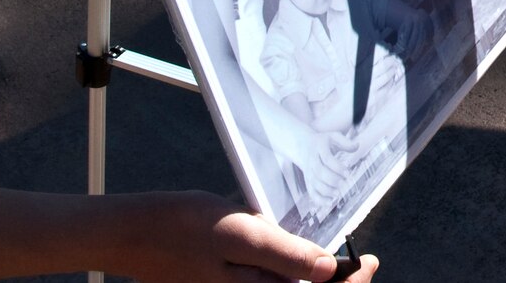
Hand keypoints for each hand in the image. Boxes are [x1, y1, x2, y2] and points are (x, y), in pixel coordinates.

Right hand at [115, 191, 378, 281]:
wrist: (134, 234)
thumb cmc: (182, 228)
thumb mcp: (240, 232)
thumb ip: (284, 253)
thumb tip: (329, 269)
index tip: (371, 262)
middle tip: (362, 263)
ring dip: (313, 281)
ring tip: (331, 260)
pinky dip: (289, 276)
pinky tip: (296, 258)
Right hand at [303, 134, 358, 213]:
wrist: (302, 146)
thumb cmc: (323, 142)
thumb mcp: (333, 137)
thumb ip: (346, 142)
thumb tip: (357, 146)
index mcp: (319, 148)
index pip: (327, 159)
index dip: (338, 167)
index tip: (348, 174)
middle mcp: (312, 160)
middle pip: (319, 172)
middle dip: (332, 179)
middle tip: (343, 184)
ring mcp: (308, 172)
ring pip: (314, 183)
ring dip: (326, 190)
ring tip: (338, 194)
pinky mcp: (308, 181)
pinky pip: (311, 192)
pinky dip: (319, 199)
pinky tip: (330, 202)